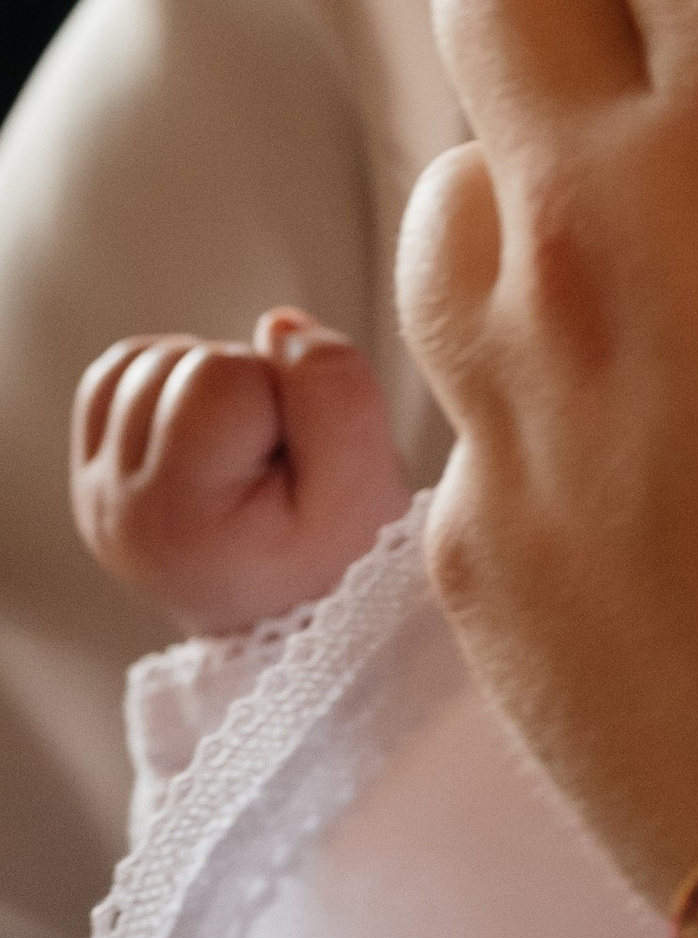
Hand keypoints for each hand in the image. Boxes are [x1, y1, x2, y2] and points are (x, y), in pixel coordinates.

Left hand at [71, 309, 409, 632]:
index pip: (220, 375)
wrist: (290, 612)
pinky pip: (117, 375)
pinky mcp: (90, 474)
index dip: (281, 390)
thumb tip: (275, 326)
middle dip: (244, 383)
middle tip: (273, 452)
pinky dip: (168, 381)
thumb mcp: (368, 485)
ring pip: (145, 363)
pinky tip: (208, 428)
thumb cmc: (333, 554)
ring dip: (207, 382)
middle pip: (177, 363)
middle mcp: (116, 510)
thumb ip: (338, 392)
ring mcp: (94, 493)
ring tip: (245, 443)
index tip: (298, 454)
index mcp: (179, 520)